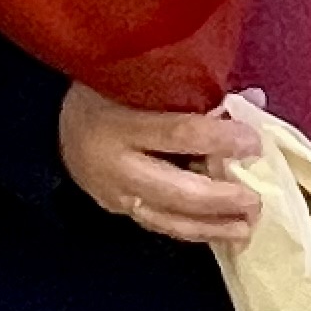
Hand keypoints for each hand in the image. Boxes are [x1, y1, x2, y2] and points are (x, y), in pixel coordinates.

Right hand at [59, 83, 262, 243]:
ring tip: (246, 228)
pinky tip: (221, 232)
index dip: (220, 140)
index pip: (178, 134)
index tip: (254, 142)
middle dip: (221, 199)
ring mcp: (114, 193)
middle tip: (255, 201)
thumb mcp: (141, 78)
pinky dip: (192, 231)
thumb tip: (250, 104)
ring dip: (212, 227)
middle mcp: (115, 164)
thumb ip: (192, 92)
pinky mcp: (117, 210)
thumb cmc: (108, 89)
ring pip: (168, 219)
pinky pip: (160, 225)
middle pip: (176, 190)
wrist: (54, 121)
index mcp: (121, 121)